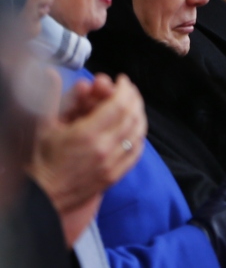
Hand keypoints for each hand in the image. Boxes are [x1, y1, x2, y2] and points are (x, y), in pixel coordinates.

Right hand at [27, 74, 146, 244]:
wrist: (44, 196)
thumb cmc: (42, 160)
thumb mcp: (44, 125)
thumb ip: (54, 97)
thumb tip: (52, 74)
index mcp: (86, 135)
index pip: (118, 104)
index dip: (124, 88)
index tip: (122, 80)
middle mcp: (104, 149)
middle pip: (132, 115)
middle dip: (133, 97)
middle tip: (128, 88)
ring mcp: (112, 164)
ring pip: (138, 132)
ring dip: (138, 114)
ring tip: (133, 104)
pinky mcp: (115, 175)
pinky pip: (136, 151)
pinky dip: (139, 135)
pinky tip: (135, 127)